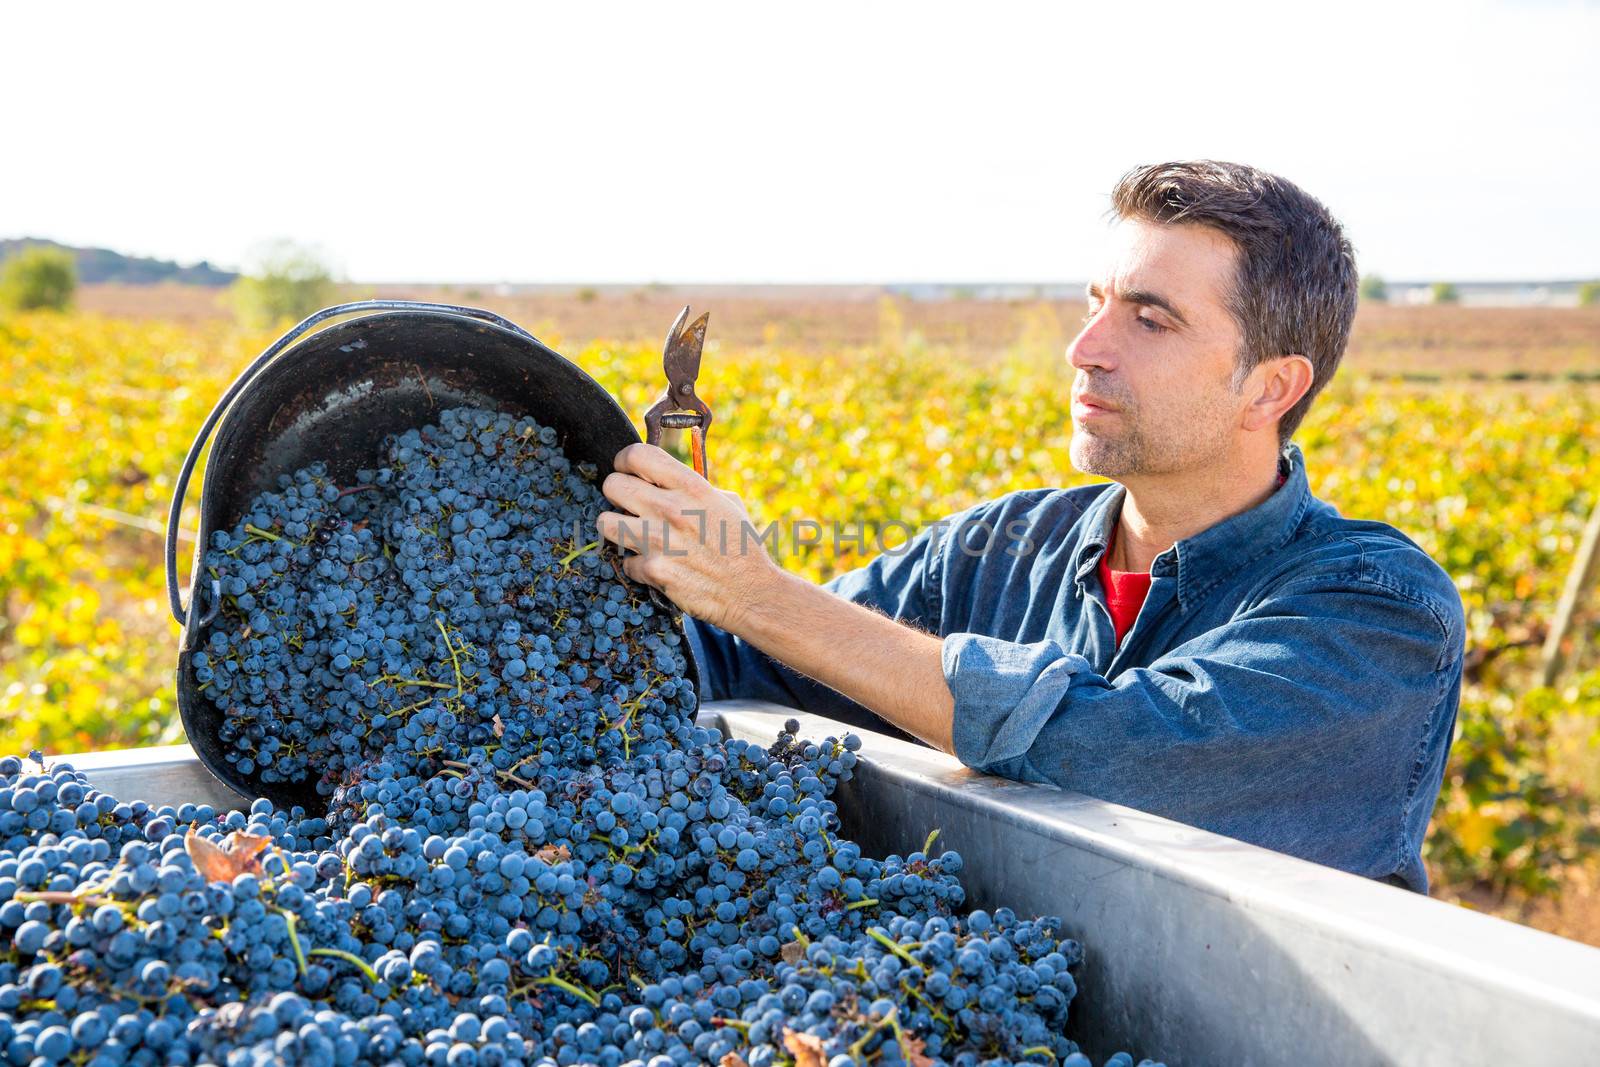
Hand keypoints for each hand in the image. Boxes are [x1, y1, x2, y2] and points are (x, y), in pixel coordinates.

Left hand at [597, 443, 781, 632]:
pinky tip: (655, 566)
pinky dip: (636, 566)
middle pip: (612, 485)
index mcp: (691, 487)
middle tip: (628, 505)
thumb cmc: (742, 546)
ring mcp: (658, 541)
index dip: (625, 461)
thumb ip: (695, 488)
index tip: (627, 470)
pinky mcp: (652, 571)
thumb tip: (666, 481)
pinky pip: (624, 561)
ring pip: (605, 522)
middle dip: (617, 494)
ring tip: (632, 534)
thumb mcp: (728, 503)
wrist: (751, 592)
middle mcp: (670, 509)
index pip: (636, 455)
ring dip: (615, 528)